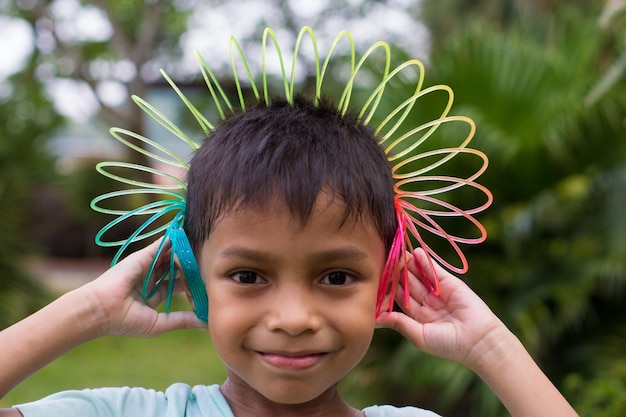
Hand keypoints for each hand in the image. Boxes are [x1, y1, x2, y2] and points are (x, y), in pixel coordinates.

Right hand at [80, 240, 206, 337]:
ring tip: (204, 249)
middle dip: (191, 268)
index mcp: (153, 296)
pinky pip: (162, 245)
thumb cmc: (127, 321)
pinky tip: (188, 236)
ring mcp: (146, 266)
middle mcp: (150, 279)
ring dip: (185, 253)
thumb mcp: (160, 323)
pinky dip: (174, 239)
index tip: (207, 284)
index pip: (177, 286)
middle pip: (176, 270)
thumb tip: (206, 323)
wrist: (102, 309)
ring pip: (171, 257)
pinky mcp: (143, 256)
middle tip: (209, 265)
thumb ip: (184, 320)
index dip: (191, 285)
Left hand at [375, 249, 505, 366]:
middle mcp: (427, 302)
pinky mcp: (450, 283)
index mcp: (418, 316)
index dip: (389, 288)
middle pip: (407, 284)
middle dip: (396, 273)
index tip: (376, 278)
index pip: (400, 298)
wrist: (478, 340)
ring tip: (396, 252)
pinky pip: (434, 271)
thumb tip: (376, 318)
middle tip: (383, 259)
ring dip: (408, 264)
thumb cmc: (448, 344)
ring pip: (419, 275)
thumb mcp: (419, 335)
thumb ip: (399, 323)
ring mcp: (438, 292)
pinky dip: (425, 261)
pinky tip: (415, 252)